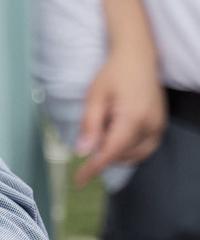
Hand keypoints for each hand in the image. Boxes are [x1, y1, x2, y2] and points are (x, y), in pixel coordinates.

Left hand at [76, 50, 167, 181]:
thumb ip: (90, 126)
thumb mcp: (94, 97)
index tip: (79, 180)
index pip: (112, 152)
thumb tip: (84, 152)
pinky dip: (127, 148)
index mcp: (133, 118)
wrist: (137, 59)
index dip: (94, 168)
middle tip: (92, 135)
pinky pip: (144, 148)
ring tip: (105, 128)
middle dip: (103, 154)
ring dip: (116, 152)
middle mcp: (151, 126)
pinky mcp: (160, 126)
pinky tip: (116, 133)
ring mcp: (159, 127)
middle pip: (123, 156)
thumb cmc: (113, 75)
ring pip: (135, 155)